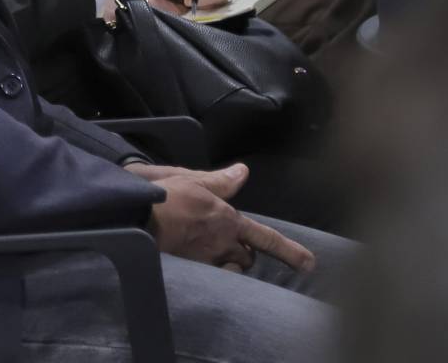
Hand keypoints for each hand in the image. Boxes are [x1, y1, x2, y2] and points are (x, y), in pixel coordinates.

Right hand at [128, 162, 313, 273]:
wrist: (138, 217)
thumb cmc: (166, 196)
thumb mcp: (195, 180)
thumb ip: (222, 181)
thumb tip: (242, 171)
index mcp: (228, 220)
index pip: (266, 238)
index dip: (289, 251)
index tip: (309, 264)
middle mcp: (222, 244)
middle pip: (248, 258)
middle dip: (246, 254)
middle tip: (235, 247)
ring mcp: (208, 260)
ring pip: (231, 269)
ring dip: (230, 264)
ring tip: (216, 255)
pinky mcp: (192, 271)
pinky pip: (212, 276)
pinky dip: (213, 272)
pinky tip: (201, 265)